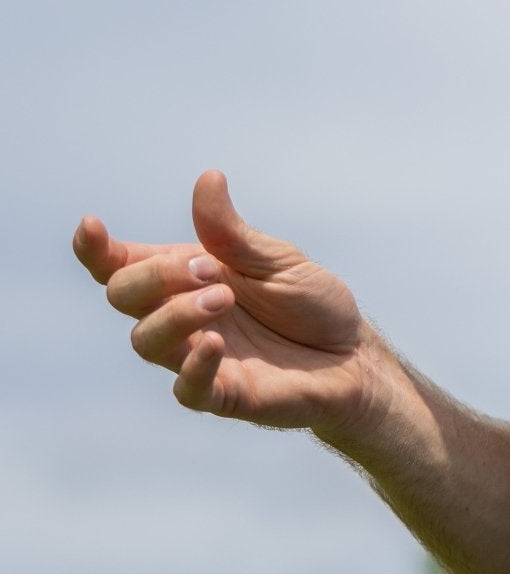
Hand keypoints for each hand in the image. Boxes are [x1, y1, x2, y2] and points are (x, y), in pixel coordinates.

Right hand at [74, 168, 378, 436]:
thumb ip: (232, 232)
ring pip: (144, 341)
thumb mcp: (277, 259)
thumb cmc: (311, 304)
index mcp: (185, 276)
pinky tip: (213, 344)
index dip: (95, 249)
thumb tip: (208, 179)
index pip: (120, 264)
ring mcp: (197, 357)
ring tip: (223, 299)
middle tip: (209, 270)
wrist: (355, 356)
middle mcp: (180, 316)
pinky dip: (193, 366)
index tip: (91, 227)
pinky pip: (187, 389)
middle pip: (122, 296)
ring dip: (176, 314)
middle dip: (153, 276)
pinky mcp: (223, 394)